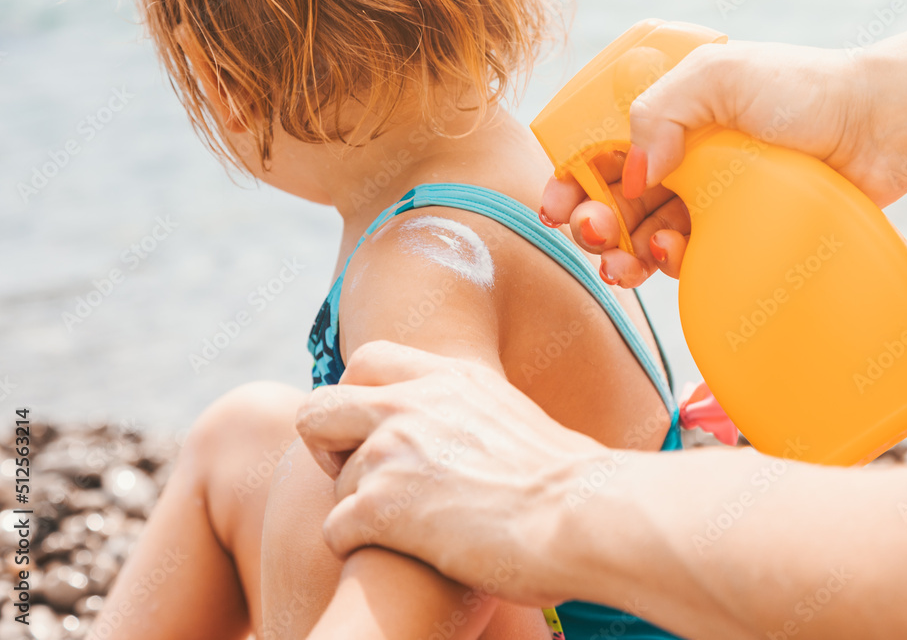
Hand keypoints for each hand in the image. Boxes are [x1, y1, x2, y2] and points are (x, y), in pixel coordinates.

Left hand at [295, 341, 609, 606]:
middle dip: (328, 448)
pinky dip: (355, 546)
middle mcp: (410, 403)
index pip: (364, 360)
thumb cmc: (566, 479)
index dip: (357, 398)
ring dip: (360, 509)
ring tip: (408, 531)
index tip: (377, 433)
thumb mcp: (512, 413)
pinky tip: (397, 554)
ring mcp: (392, 451)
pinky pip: (334, 529)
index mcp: (446, 375)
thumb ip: (467, 411)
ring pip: (335, 483)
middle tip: (363, 480)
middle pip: (319, 410)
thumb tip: (466, 431)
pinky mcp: (383, 506)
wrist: (581, 514)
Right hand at [541, 41, 891, 287]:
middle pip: (613, 199)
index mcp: (666, 117)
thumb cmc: (800, 89)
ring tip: (622, 264)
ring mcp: (704, 198)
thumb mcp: (716, 77)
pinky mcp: (730, 232)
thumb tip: (632, 175)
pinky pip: (684, 256)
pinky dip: (666, 260)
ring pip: (642, 234)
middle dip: (592, 222)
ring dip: (622, 253)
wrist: (876, 127)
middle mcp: (679, 158)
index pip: (599, 151)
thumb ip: (658, 113)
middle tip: (593, 234)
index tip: (554, 208)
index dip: (569, 181)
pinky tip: (671, 253)